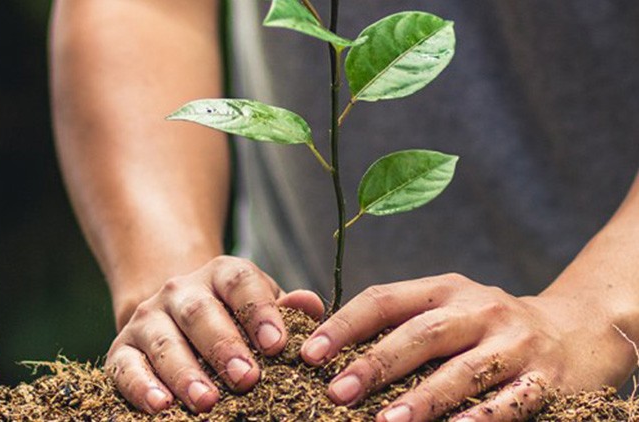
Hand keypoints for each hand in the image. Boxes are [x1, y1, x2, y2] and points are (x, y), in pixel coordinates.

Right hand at [105, 255, 323, 413]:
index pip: (240, 283)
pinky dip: (140, 386)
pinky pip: (126, 366)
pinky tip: (160, 406)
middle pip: (200, 313)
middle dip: (223, 346)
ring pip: (165, 342)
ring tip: (206, 401)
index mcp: (221, 275)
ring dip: (185, 373)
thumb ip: (286, 310)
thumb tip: (310, 304)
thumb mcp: (262, 308)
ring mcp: (148, 318)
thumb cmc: (234, 319)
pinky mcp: (122, 349)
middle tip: (246, 378)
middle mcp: (181, 291)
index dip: (259, 311)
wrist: (176, 316)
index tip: (277, 344)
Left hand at [299, 273, 635, 420]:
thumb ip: (397, 322)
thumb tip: (325, 346)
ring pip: (463, 371)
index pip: (385, 299)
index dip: (345, 324)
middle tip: (336, 391)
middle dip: (376, 364)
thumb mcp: (446, 309)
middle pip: (421, 334)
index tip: (309, 353)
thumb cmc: (485, 327)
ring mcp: (513, 342)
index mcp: (444, 290)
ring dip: (422, 399)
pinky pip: (509, 402)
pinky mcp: (544, 377)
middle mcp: (478, 309)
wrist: (573, 331)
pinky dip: (481, 418)